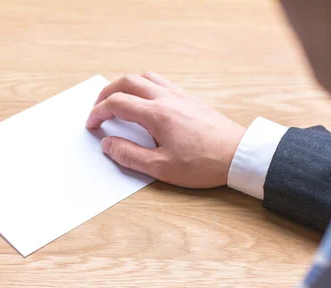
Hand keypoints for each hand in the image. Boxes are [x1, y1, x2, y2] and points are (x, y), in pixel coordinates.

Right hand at [86, 72, 245, 188]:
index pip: (117, 103)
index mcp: (156, 114)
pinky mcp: (190, 98)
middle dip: (107, 92)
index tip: (92, 124)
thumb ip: (130, 155)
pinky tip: (144, 101)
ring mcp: (180, 95)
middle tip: (98, 108)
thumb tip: (108, 145)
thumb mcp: (161, 167)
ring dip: (126, 85)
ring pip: (145, 77)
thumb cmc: (202, 163)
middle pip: (128, 82)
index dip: (98, 112)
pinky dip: (144, 85)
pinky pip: (161, 81)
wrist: (238, 154)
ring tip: (118, 100)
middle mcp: (166, 98)